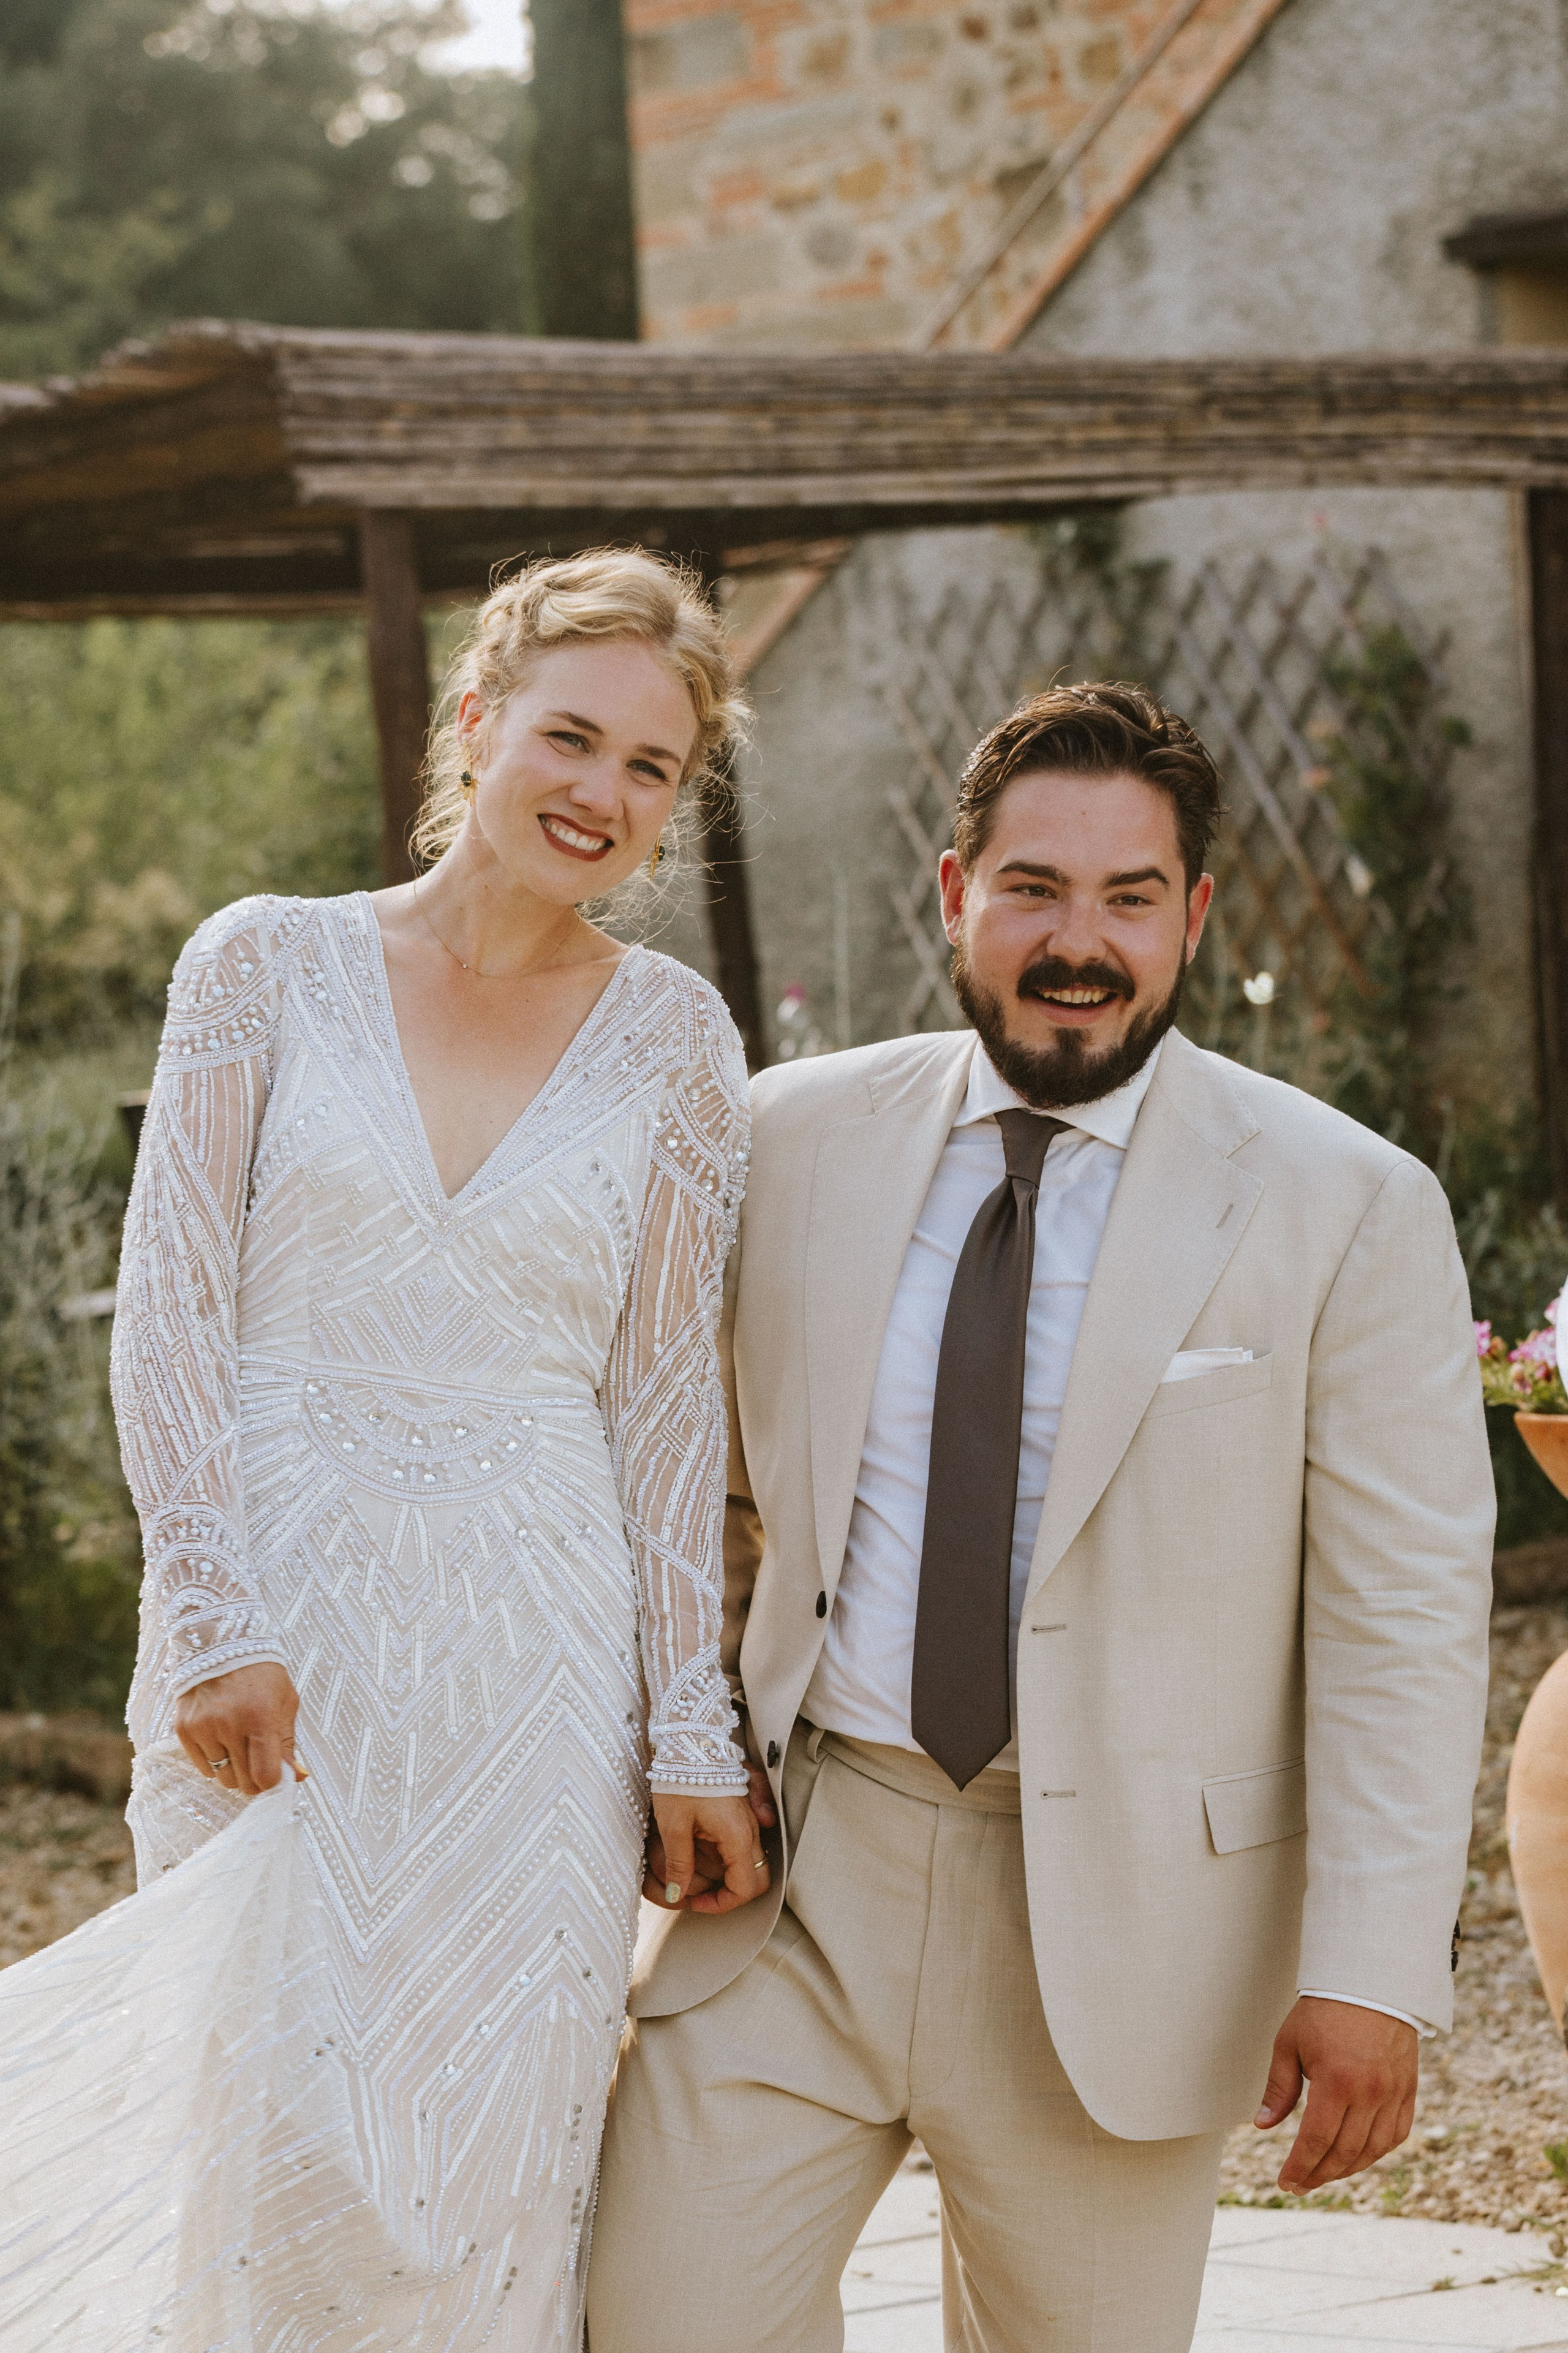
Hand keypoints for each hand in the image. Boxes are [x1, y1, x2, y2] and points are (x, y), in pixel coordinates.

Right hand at [174, 1662, 303, 1796]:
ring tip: (239, 1747)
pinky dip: (214, 1761)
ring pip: (221, 1777)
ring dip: (233, 1770)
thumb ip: (288, 1742)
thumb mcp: (285, 1701)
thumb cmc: (261, 1674)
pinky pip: (202, 1766)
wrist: (220, 1644)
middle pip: (242, 1781)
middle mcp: (228, 1725)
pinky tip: (222, 1742)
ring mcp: (203, 1728)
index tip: (274, 1776)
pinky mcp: (184, 1729)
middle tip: (258, 1763)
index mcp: (260, 1717)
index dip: (272, 1783)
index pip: (264, 1775)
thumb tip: (297, 1777)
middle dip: (254, 1779)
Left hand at [643, 1789, 770, 1916]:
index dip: (722, 1904)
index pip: (745, 1888)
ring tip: (699, 1873)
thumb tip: (677, 1894)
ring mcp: (749, 1819)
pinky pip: (745, 1843)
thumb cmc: (682, 1779)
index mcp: (737, 1836)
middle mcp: (750, 1830)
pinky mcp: (741, 1811)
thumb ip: (680, 1864)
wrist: (690, 1739)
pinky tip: (707, 1852)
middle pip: (758, 1878)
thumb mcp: (674, 1826)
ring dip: (730, 1874)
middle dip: (732, 1894)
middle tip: (703, 1895)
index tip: (695, 1903)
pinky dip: (730, 1856)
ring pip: (751, 1861)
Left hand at [1256, 1997, 1417, 2191]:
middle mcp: (1370, 2093)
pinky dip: (1376, 2152)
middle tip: (1300, 2184)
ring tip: (1323, 2173)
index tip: (1285, 2182)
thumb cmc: (1323, 2011)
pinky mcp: (1408, 2090)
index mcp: (1336, 2081)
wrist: (1369, 1983)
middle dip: (1319, 2174)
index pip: (1316, 2140)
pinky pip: (1396, 2134)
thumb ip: (1279, 2089)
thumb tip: (1262, 2125)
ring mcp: (1393, 2093)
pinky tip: (1358, 2156)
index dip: (1300, 2166)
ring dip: (1347, 2169)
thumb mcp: (1290, 2044)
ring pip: (1372, 2150)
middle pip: (1344, 2153)